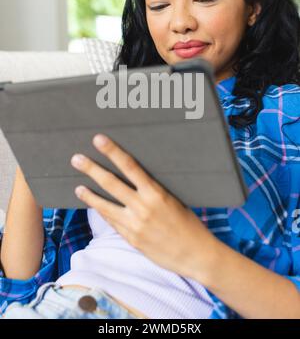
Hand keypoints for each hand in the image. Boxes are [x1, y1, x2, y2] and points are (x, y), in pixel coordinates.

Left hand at [71, 134, 217, 280]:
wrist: (194, 255)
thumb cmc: (188, 223)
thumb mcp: (174, 199)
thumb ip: (153, 190)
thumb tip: (135, 177)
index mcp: (156, 193)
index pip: (130, 166)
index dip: (113, 151)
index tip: (99, 140)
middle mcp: (142, 208)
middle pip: (111, 184)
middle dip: (92, 169)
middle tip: (76, 159)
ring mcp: (134, 225)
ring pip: (105, 206)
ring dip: (90, 195)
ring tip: (78, 187)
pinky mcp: (131, 239)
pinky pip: (112, 222)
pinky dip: (102, 212)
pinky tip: (95, 206)